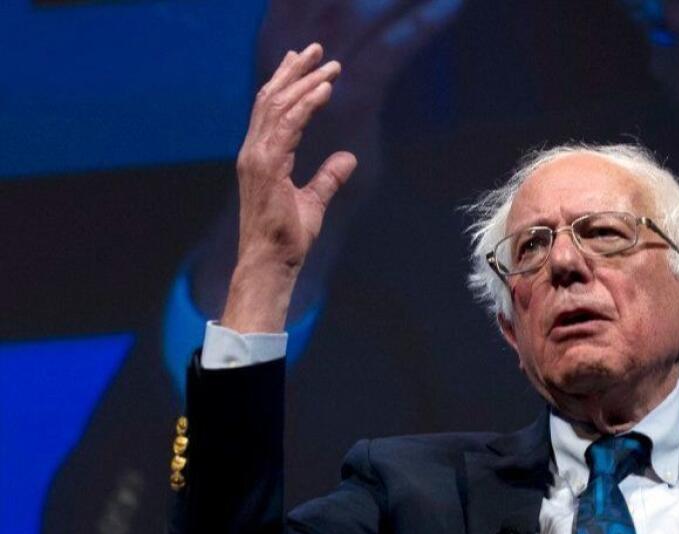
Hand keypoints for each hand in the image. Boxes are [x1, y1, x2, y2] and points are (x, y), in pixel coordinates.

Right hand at [194, 1, 463, 325]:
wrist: (270, 262)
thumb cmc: (286, 238)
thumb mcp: (314, 202)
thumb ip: (328, 178)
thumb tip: (347, 158)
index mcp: (262, 156)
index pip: (273, 110)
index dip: (290, 84)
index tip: (310, 64)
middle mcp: (254, 151)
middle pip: (272, 99)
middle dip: (294, 71)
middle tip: (317, 49)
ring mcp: (257, 158)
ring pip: (279, 106)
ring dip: (305, 82)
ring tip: (329, 64)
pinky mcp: (267, 167)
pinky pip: (288, 127)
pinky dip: (306, 105)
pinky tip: (324, 90)